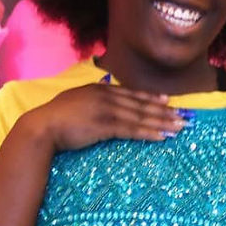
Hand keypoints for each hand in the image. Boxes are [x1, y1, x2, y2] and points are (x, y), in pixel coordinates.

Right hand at [22, 81, 187, 152]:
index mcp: (99, 89)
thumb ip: (90, 101)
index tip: (167, 100)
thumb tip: (100, 107)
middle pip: (141, 104)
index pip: (131, 93)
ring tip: (179, 127)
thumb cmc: (54, 118)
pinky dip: (149, 133)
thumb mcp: (75, 102)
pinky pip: (132, 130)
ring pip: (141, 117)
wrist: (42, 126)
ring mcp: (107, 110)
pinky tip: (162, 137)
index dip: (150, 98)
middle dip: (164, 111)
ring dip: (162, 122)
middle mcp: (106, 96)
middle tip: (183, 116)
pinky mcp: (105, 125)